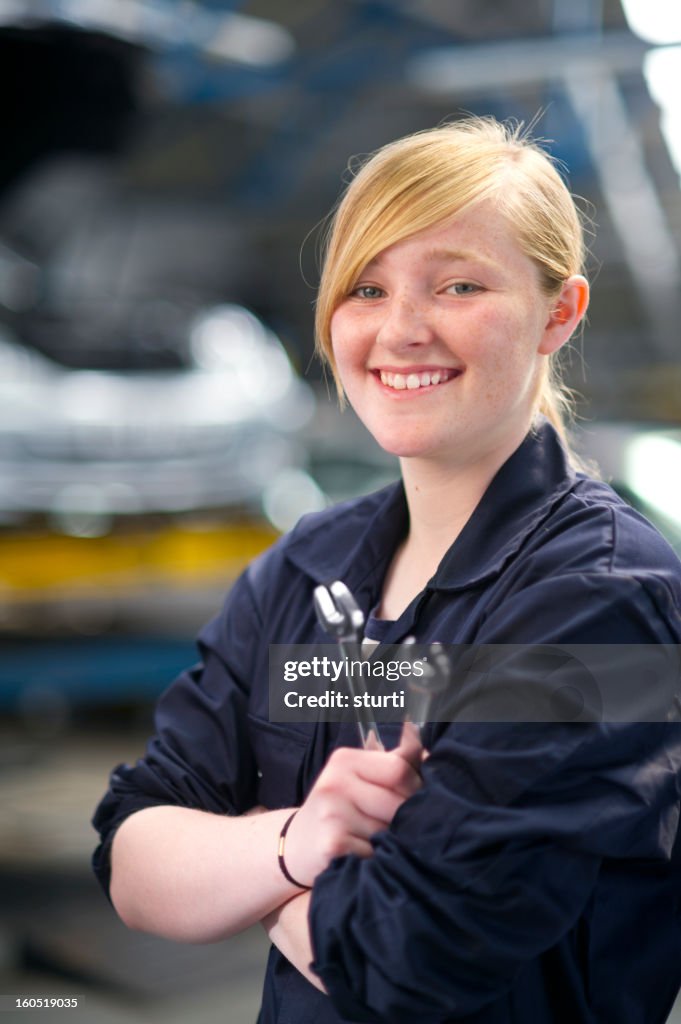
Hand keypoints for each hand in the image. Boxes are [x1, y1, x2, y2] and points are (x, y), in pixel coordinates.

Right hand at [283, 722, 422, 886]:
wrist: (297, 845)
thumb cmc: (337, 807)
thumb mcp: (358, 776)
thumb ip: (393, 761)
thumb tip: (419, 736)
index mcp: (344, 760)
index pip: (399, 768)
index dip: (417, 784)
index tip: (414, 793)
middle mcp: (335, 783)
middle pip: (399, 801)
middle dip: (407, 816)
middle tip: (394, 822)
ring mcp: (332, 814)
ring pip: (391, 830)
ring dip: (393, 839)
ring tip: (376, 838)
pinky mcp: (333, 845)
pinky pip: (377, 852)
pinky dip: (377, 857)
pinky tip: (363, 853)